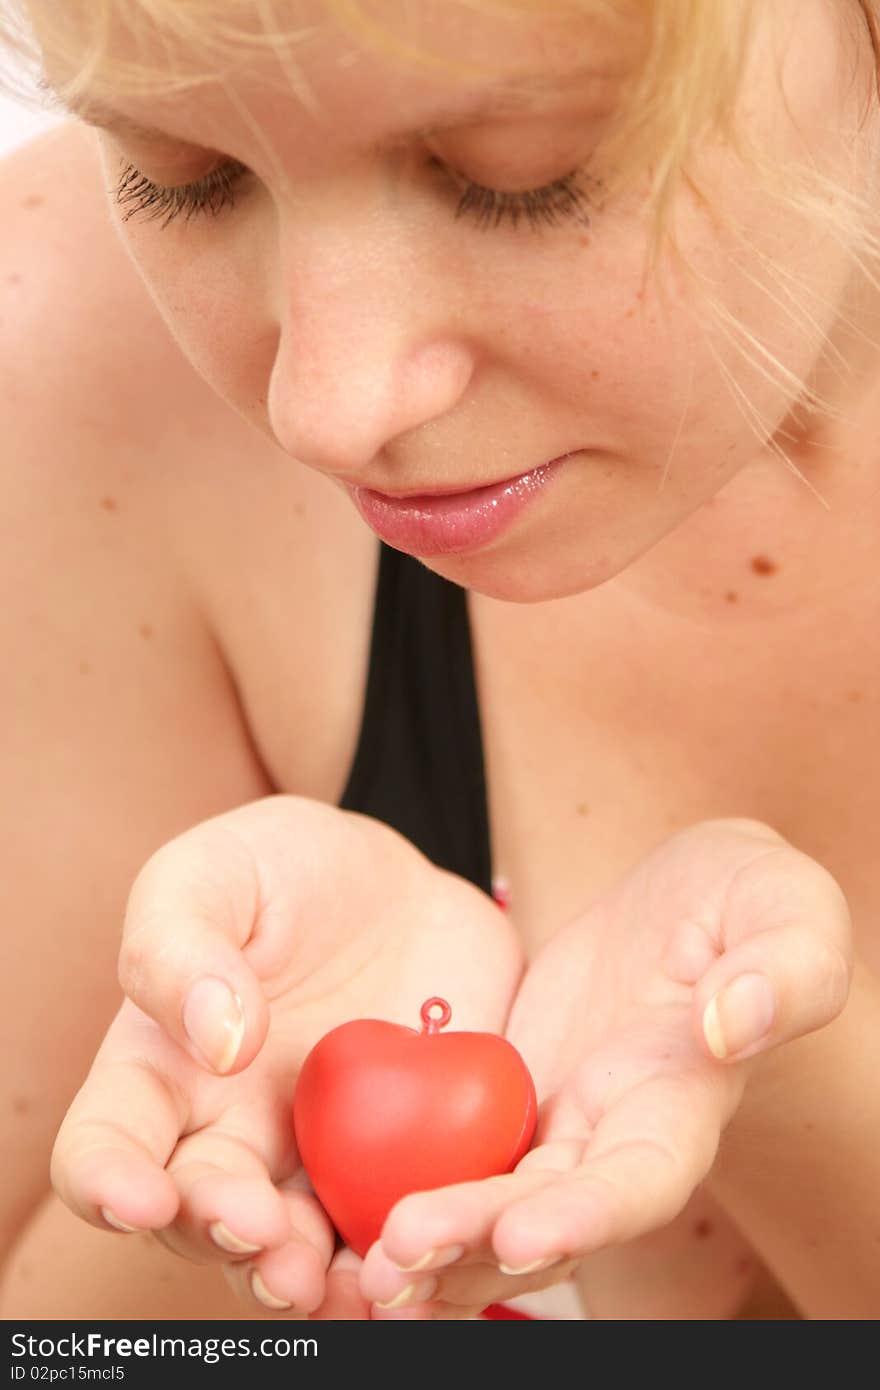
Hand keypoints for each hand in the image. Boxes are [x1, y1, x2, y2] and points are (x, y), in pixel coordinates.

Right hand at [50, 795, 522, 1317]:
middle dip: (229, 1238)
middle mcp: (231, 1133)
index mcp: (163, 1070)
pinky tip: (421, 1255)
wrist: (401, 882)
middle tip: (265, 1235)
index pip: (105, 1145)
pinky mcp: (401, 1163)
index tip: (143, 1194)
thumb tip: (216, 1040)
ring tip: (338, 1280)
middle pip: (205, 1218)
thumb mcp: (221, 869)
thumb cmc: (286, 869)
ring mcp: (317, 1158)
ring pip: (296, 1250)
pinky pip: (393, 1228)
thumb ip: (187, 943)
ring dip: (310, 1279)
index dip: (108, 1182)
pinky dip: (401, 1257)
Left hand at [360, 818, 851, 1317]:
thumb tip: (732, 1023)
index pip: (640, 1178)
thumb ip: (781, 968)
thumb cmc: (748, 897)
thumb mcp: (786, 908)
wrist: (685, 898)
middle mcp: (614, 1137)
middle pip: (544, 1215)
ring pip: (490, 1208)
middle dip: (473, 1247)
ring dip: (430, 1246)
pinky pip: (453, 1158)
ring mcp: (555, 1126)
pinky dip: (408, 1193)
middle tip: (391, 1263)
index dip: (587, 1215)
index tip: (521, 1232)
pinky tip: (347, 1217)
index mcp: (683, 1102)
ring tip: (359, 1269)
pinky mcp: (503, 1101)